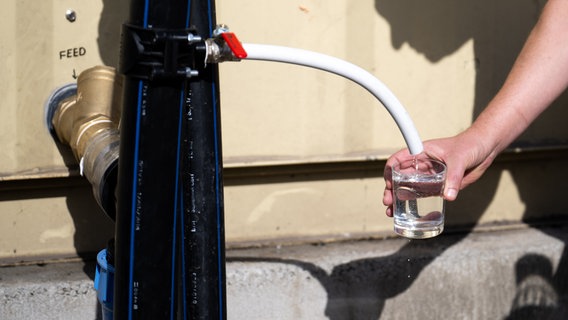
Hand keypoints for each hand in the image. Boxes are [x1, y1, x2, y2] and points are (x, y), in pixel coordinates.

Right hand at [382, 130, 497, 216]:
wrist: (485, 149)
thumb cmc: (470, 145)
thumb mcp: (459, 159)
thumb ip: (453, 177)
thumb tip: (449, 196)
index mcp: (421, 152)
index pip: (398, 160)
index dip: (390, 171)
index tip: (389, 184)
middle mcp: (422, 164)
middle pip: (399, 177)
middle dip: (391, 190)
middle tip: (388, 202)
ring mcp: (429, 176)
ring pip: (408, 188)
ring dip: (399, 199)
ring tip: (391, 212)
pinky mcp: (438, 186)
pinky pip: (422, 195)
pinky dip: (412, 203)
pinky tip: (406, 212)